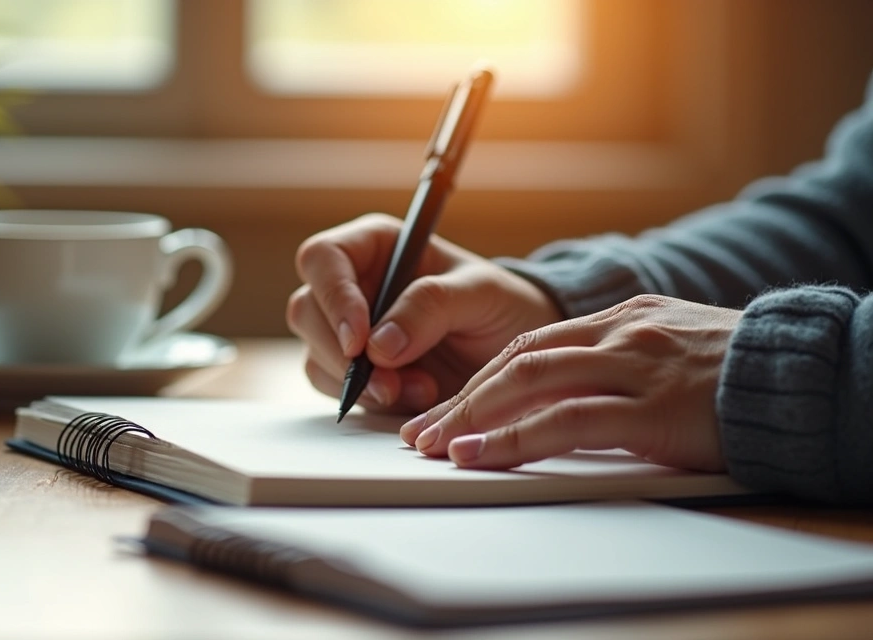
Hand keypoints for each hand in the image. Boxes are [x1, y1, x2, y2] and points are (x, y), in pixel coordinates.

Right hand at [286, 213, 563, 413]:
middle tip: (387, 381)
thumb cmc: (503, 306)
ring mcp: (349, 330)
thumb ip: (431, 306)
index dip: (333, 296)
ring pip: (315, 354)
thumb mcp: (483, 294)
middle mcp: (354, 284)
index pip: (324, 258)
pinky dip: (367, 400)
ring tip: (420, 389)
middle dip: (341, 352)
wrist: (517, 355)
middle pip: (306, 309)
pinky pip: (333, 388)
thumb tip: (378, 344)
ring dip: (358, 382)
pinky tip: (413, 397)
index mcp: (377, 245)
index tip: (359, 340)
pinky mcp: (355, 371)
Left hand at [400, 294, 739, 471]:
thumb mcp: (672, 349)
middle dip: (462, 399)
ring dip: (472, 417)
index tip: (448, 407)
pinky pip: (565, 421)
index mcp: (621, 317)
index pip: (531, 344)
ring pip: (528, 383)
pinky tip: (481, 457)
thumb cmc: (741, 373)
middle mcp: (618, 333)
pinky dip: (513, 440)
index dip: (481, 378)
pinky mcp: (650, 408)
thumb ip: (621, 361)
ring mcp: (633, 367)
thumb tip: (573, 390)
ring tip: (436, 446)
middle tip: (423, 431)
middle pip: (516, 361)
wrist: (807, 378)